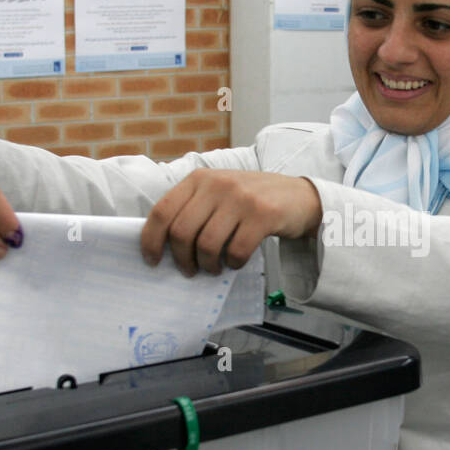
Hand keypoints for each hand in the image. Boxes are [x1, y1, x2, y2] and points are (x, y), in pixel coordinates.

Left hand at [141, 169, 321, 275]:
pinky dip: (232, 263)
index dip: (151, 240)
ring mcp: (240, 198)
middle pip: (181, 232)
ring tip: (213, 268)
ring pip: (207, 244)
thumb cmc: (251, 200)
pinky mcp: (262, 214)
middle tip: (189, 270)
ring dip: (207, 265)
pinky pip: (236, 251)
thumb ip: (193, 208)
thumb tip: (163, 245)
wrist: (298, 196)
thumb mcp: (218, 193)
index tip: (153, 260)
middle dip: (181, 259)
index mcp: (199, 178)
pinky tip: (235, 261)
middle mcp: (217, 184)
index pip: (162, 211)